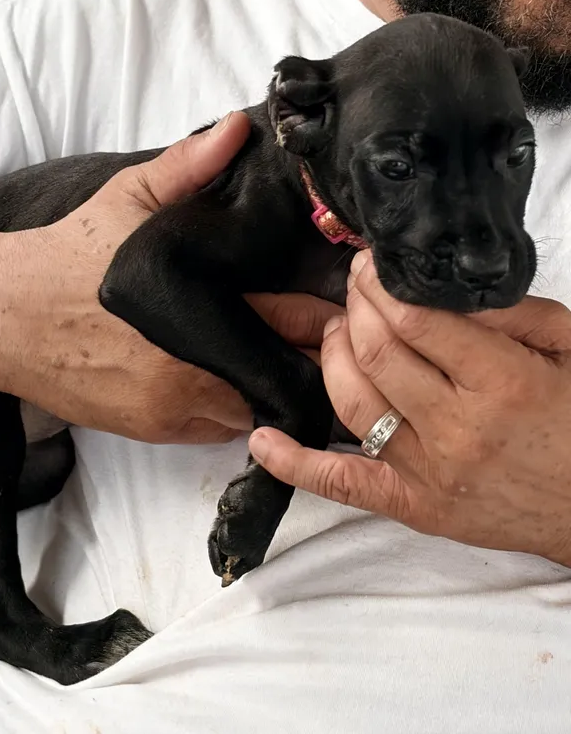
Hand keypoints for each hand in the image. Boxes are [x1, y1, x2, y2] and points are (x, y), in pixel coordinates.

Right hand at [0, 112, 340, 443]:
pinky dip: (226, 407)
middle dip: (298, 356)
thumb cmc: (66, 257)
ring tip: (254, 354)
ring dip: (263, 387)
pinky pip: (217, 429)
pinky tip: (212, 374)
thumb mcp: (128, 198)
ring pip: (255, 410)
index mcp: (201, 305)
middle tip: (293, 333)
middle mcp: (195, 367)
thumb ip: (189, 166)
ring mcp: (175, 406)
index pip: (296, 323)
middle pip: (285, 377)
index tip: (329, 308)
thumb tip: (240, 127)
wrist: (2, 317)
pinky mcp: (153, 430)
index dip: (320, 317)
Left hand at [249, 249, 570, 566]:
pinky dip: (295, 463)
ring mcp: (426, 473)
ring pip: (350, 402)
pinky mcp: (410, 505)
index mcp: (502, 384)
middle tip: (357, 291)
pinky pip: (341, 484)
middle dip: (355, 309)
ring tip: (339, 332)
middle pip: (375, 353)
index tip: (369, 266)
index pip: (415, 321)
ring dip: (331, 355)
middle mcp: (457, 430)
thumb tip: (439, 288)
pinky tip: (263, 441)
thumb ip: (509, 313)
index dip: (380, 285)